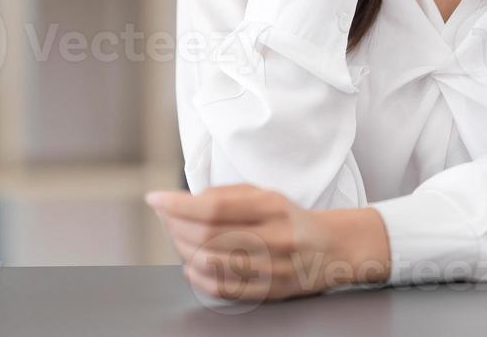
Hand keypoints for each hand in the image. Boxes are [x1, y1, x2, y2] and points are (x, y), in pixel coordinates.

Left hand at [146, 184, 390, 301]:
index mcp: (271, 207)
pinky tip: (190, 263)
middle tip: (164, 216)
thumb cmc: (289, 217)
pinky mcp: (268, 292)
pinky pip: (222, 289)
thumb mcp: (264, 193)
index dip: (178, 205)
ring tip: (176, 236)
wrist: (330, 249)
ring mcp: (271, 269)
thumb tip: (184, 201)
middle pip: (208, 237)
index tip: (155, 199)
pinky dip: (197, 276)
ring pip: (211, 264)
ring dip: (182, 249)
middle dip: (175, 225)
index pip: (214, 207)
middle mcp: (273, 239)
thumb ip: (226, 194)